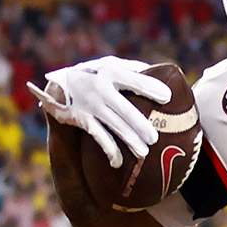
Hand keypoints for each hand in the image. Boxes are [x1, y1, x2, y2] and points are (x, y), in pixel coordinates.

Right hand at [26, 57, 170, 169]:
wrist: (58, 86)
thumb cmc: (94, 74)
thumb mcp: (110, 64)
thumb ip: (132, 69)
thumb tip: (160, 74)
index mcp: (111, 71)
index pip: (134, 80)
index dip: (150, 87)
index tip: (167, 97)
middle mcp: (101, 88)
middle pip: (125, 109)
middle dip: (140, 124)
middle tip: (154, 138)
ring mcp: (91, 105)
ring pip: (114, 126)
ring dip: (129, 140)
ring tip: (144, 152)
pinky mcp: (83, 119)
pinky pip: (100, 137)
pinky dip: (109, 150)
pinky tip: (118, 162)